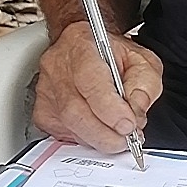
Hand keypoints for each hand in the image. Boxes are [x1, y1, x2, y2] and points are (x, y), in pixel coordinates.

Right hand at [32, 21, 162, 152]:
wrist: (87, 47)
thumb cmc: (112, 53)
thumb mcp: (141, 60)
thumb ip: (144, 86)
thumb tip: (136, 114)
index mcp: (82, 47)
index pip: (90, 82)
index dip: (110, 109)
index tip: (128, 125)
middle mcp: (58, 67)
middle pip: (75, 110)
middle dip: (105, 134)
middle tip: (127, 139)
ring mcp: (46, 90)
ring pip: (69, 126)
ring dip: (98, 139)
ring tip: (118, 136)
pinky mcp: (42, 111)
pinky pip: (63, 135)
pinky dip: (86, 139)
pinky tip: (98, 132)